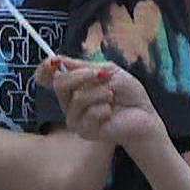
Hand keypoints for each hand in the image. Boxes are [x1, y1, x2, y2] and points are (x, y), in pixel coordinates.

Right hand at [35, 57, 170, 152]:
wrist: (144, 115)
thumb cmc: (128, 93)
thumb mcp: (109, 71)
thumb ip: (84, 67)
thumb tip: (60, 58)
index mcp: (73, 85)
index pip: (47, 78)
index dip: (44, 69)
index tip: (53, 61)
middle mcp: (70, 101)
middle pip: (59, 85)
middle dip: (82, 76)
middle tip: (102, 75)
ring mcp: (75, 117)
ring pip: (77, 99)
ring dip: (99, 93)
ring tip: (112, 96)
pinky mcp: (84, 131)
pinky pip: (87, 115)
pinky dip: (103, 109)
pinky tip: (110, 111)